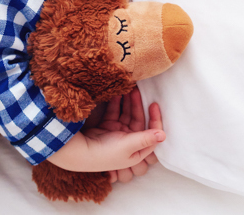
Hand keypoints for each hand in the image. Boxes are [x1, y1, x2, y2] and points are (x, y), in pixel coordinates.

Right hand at [46, 87, 163, 180]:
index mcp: (138, 150)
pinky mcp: (107, 126)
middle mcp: (130, 141)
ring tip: (128, 88)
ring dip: (128, 102)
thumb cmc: (106, 154)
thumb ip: (145, 139)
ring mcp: (118, 133)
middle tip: (136, 90)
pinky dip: (116, 103)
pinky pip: (115, 112)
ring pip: (127, 114)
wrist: (80, 152)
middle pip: (139, 120)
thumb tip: (164, 135)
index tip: (154, 105)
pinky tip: (117, 93)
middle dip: (138, 105)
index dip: (155, 119)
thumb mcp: (128, 146)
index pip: (152, 133)